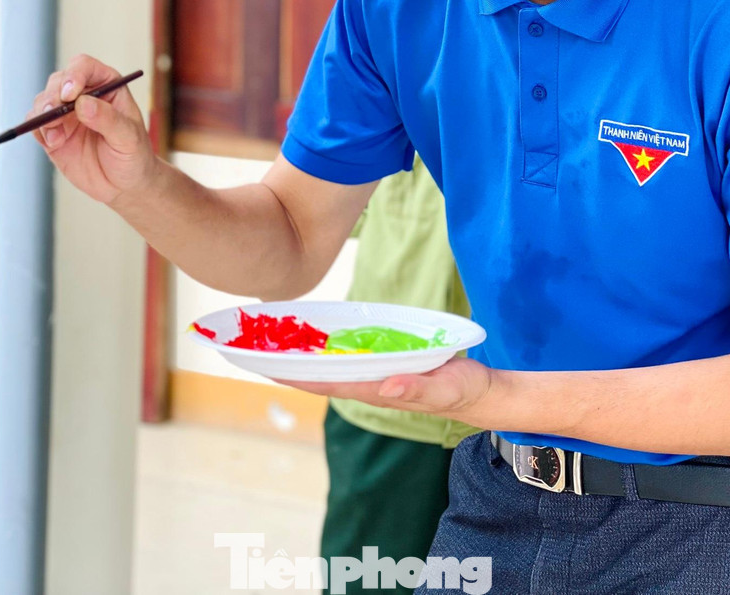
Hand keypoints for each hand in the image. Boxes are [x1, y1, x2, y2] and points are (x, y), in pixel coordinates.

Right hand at [31, 54, 156, 205]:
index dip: (74, 75)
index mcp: (106, 85)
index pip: (84, 67)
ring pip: (43, 100)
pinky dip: (38, 130)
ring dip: (43, 114)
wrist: (124, 184)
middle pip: (58, 81)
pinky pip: (36, 124)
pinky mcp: (53, 133)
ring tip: (56, 136)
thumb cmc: (134, 154)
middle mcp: (83, 95)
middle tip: (53, 114)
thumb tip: (83, 103)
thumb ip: (108, 119)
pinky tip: (54, 143)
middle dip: (53, 96)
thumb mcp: (128, 137)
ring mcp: (66, 114)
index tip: (70, 94)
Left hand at [273, 357, 499, 426]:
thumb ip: (417, 388)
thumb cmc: (462, 391)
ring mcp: (375, 375)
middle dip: (285, 364)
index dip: (293, 375)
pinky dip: (326, 348)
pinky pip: (347, 356)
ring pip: (329, 366)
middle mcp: (368, 383)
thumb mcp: (445, 388)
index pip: (325, 383)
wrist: (479, 393)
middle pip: (318, 375)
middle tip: (250, 346)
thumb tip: (384, 384)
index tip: (262, 365)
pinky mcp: (385, 364)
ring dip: (302, 356)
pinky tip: (313, 337)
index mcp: (376, 390)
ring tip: (270, 338)